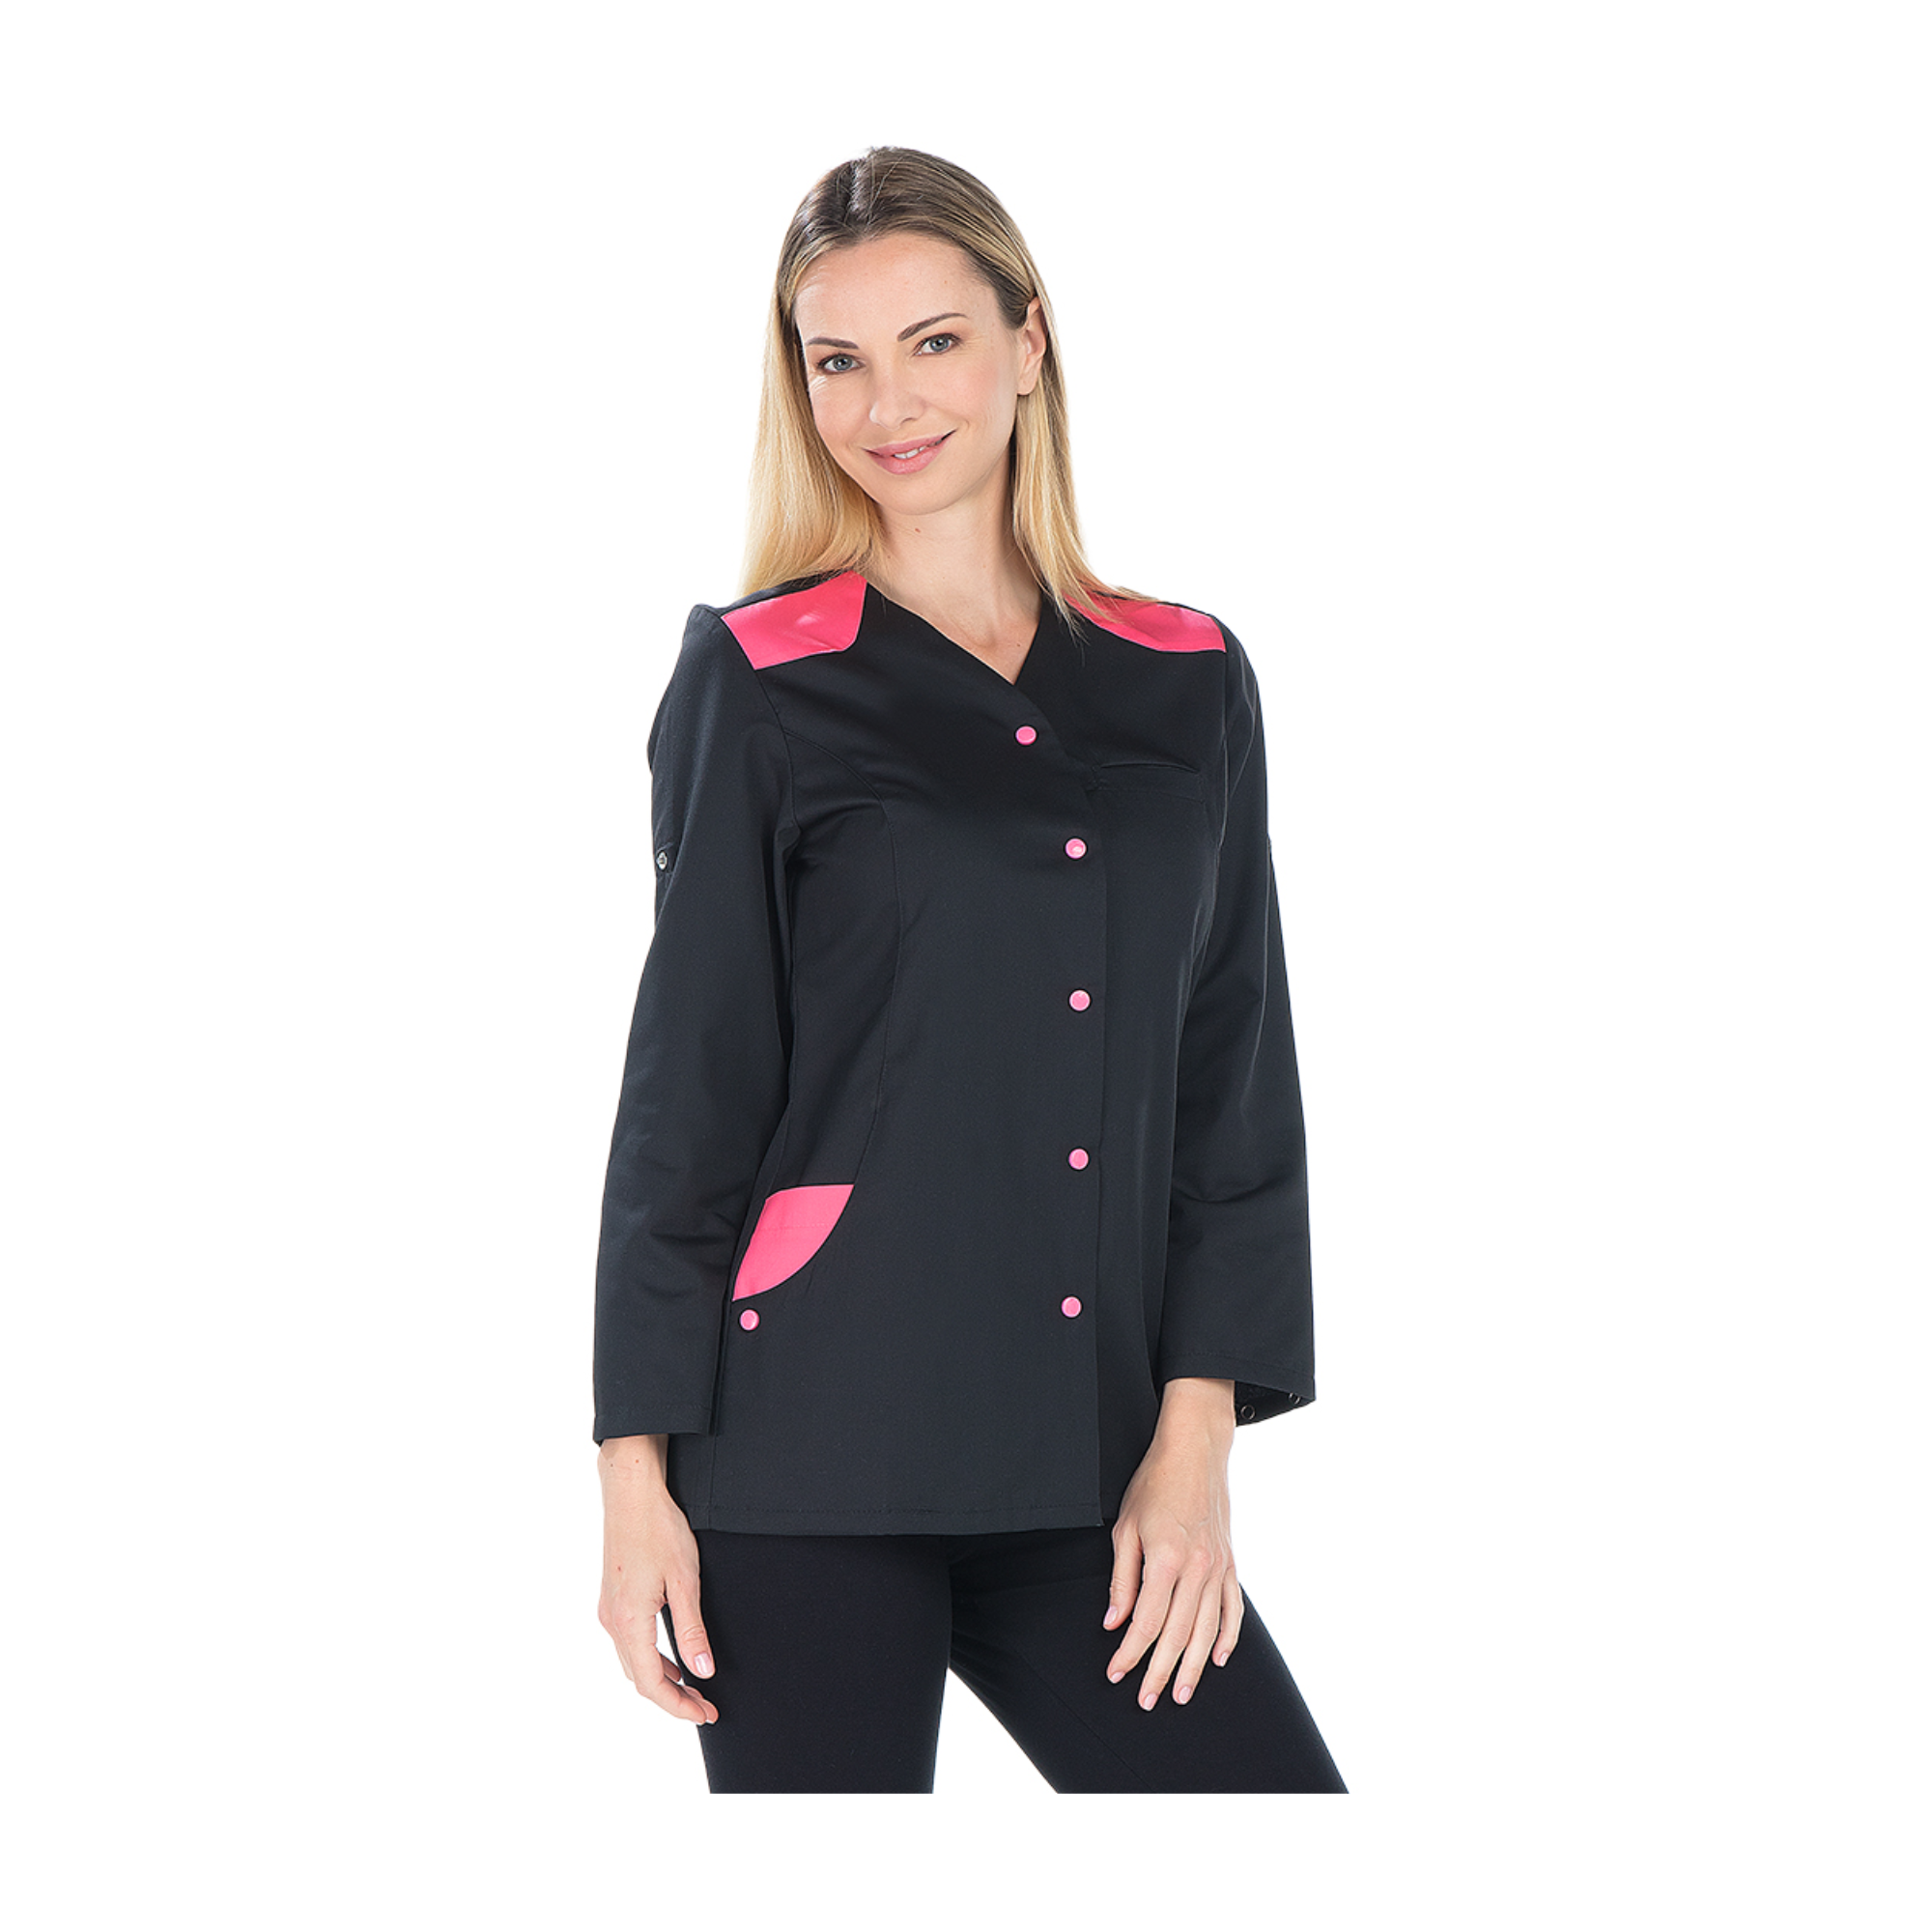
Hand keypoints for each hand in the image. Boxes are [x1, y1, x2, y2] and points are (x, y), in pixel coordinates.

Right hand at [596, 1437, 718, 1724]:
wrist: (631, 1493)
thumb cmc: (659, 1529)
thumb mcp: (684, 1581)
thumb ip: (691, 1630)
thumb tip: (702, 1671)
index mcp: (629, 1622)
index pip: (651, 1685)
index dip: (679, 1707)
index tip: (705, 1714)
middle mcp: (612, 1621)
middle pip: (640, 1679)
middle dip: (673, 1699)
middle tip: (706, 1706)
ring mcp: (609, 1610)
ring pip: (634, 1662)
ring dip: (662, 1680)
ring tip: (694, 1689)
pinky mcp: (612, 1599)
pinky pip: (630, 1643)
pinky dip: (652, 1659)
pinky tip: (672, 1659)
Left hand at [1103, 1380, 1241, 1708]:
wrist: (1196, 1451)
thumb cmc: (1154, 1483)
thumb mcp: (1125, 1528)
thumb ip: (1122, 1579)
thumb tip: (1115, 1622)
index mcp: (1167, 1560)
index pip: (1146, 1622)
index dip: (1129, 1653)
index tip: (1116, 1673)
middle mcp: (1198, 1569)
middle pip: (1178, 1635)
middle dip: (1159, 1672)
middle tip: (1147, 1701)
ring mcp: (1219, 1568)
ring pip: (1208, 1630)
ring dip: (1194, 1667)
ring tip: (1180, 1694)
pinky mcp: (1231, 1563)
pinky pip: (1233, 1610)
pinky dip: (1228, 1638)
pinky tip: (1218, 1659)